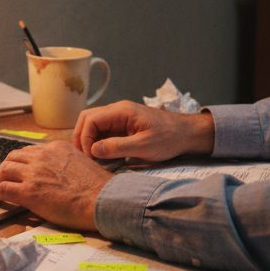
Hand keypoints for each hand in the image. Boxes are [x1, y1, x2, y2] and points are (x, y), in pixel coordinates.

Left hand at [0, 142, 110, 230]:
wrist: (101, 199)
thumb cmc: (97, 188)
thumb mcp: (82, 163)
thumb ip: (66, 163)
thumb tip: (61, 171)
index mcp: (56, 148)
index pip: (30, 150)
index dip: (21, 160)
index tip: (18, 167)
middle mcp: (42, 157)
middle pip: (14, 157)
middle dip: (6, 166)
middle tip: (3, 175)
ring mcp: (33, 173)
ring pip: (5, 170)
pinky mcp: (28, 192)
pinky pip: (2, 189)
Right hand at [73, 100, 214, 162]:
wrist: (187, 134)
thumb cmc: (169, 138)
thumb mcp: (144, 146)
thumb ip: (117, 147)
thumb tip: (93, 150)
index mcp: (121, 111)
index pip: (90, 119)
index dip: (85, 138)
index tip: (90, 156)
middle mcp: (117, 111)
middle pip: (87, 119)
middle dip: (82, 138)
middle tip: (85, 158)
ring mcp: (120, 118)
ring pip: (94, 126)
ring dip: (89, 141)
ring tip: (93, 159)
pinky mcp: (124, 127)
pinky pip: (104, 132)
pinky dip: (99, 144)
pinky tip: (104, 157)